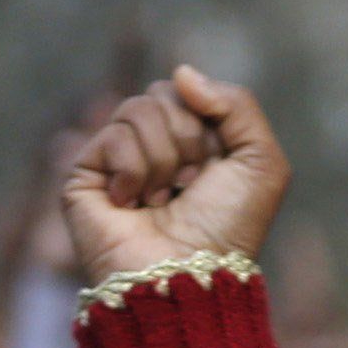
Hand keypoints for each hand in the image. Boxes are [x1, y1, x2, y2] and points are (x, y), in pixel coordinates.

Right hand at [60, 68, 290, 285]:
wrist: (190, 274)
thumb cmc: (229, 228)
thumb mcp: (261, 161)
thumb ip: (237, 103)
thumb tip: (181, 73)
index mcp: (192, 141)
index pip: (190, 90)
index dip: (209, 123)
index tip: (215, 168)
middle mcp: (152, 146)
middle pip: (162, 93)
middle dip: (187, 138)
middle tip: (190, 184)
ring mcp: (116, 159)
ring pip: (136, 109)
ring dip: (163, 159)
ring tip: (163, 199)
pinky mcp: (85, 173)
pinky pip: (112, 136)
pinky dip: (134, 171)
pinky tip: (134, 205)